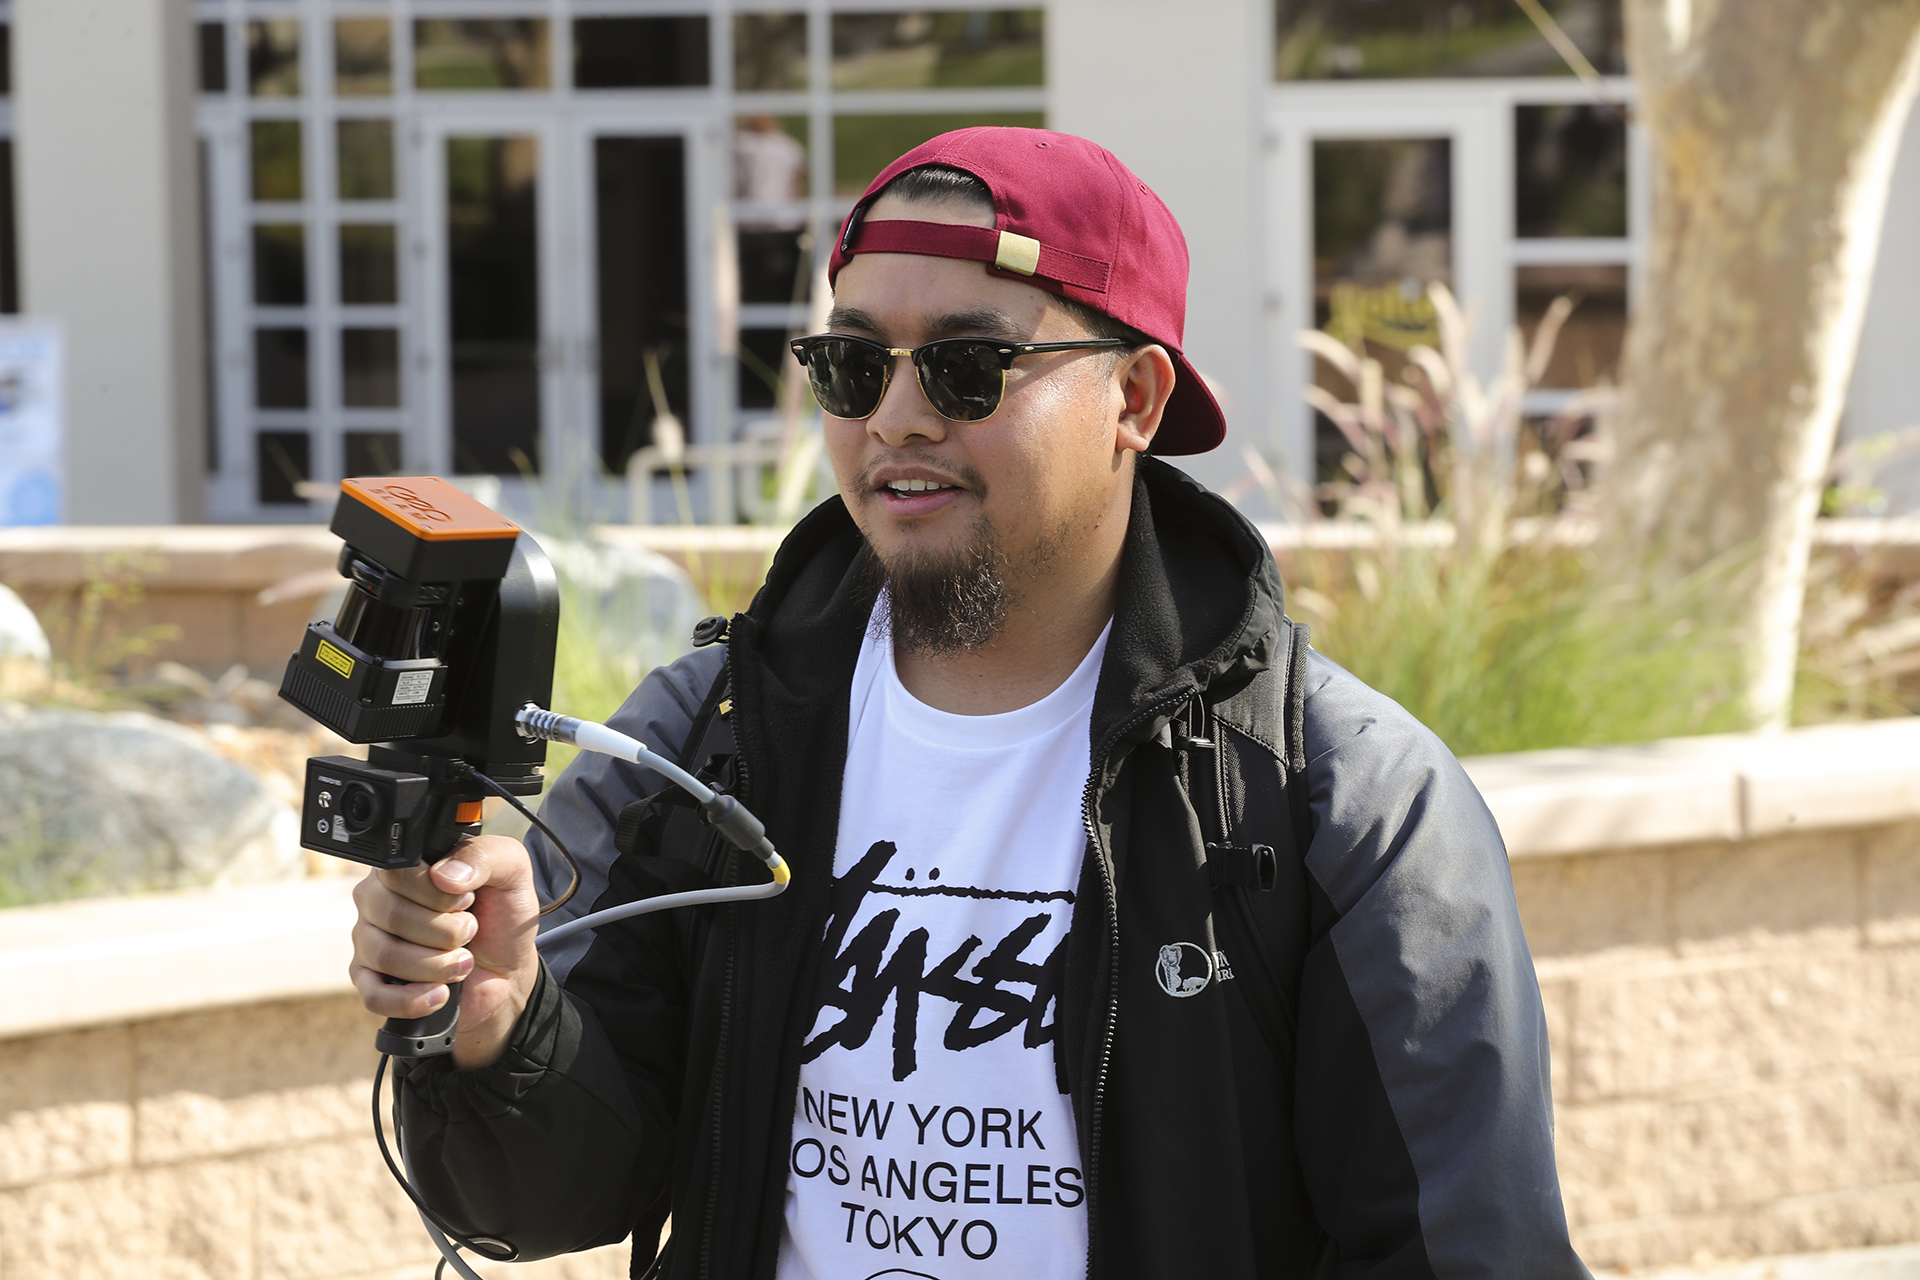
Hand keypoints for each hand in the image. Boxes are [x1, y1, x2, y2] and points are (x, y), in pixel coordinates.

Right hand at [350, 834, 541, 1070]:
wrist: (507, 969)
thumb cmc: (500, 915)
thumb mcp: (510, 871)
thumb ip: (483, 856)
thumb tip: (443, 876)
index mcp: (407, 866)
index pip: (397, 871)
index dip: (436, 893)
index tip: (467, 902)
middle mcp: (379, 899)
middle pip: (390, 914)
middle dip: (445, 932)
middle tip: (471, 932)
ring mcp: (369, 940)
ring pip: (385, 955)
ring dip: (436, 965)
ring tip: (463, 962)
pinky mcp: (371, 981)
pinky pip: (373, 995)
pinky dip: (411, 999)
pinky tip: (439, 994)